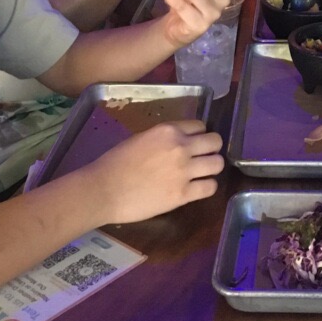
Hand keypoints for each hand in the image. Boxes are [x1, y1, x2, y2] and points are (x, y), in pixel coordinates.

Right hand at [85, 120, 223, 223]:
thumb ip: (163, 138)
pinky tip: (197, 189)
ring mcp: (184, 171)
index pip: (200, 126)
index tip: (194, 143)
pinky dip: (207, 187)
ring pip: (218, 164)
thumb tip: (176, 142)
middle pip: (215, 142)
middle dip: (211, 148)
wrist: (103, 190)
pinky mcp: (183, 194)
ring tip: (202, 173)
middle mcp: (181, 147)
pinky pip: (210, 187)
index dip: (198, 135)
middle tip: (203, 157)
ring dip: (212, 168)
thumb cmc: (115, 163)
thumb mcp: (141, 138)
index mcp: (168, 130)